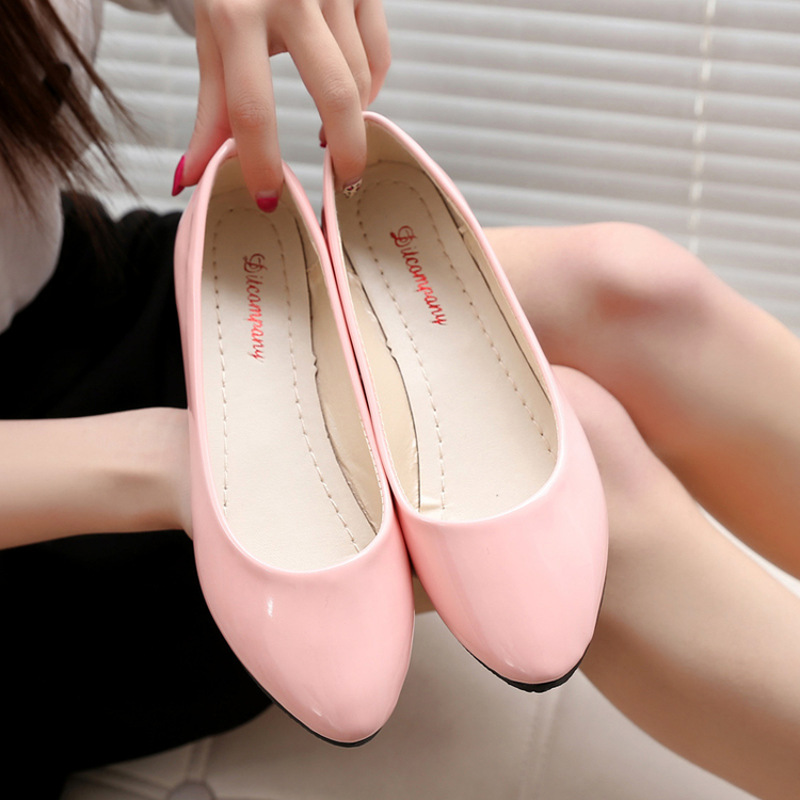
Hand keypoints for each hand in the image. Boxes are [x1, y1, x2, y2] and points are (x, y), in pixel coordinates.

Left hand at [176, 0, 390, 206]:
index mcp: (235, 13)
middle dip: (346, 153)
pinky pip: (379, 57)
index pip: (251, 110)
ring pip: (360, 80)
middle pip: (335, 96)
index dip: (262, 164)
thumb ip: (210, 112)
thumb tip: (191, 179)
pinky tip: (353, 101)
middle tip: (341, 185)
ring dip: (351, 121)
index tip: (271, 200)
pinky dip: (370, 89)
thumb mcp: (214, 40)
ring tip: (334, 138)